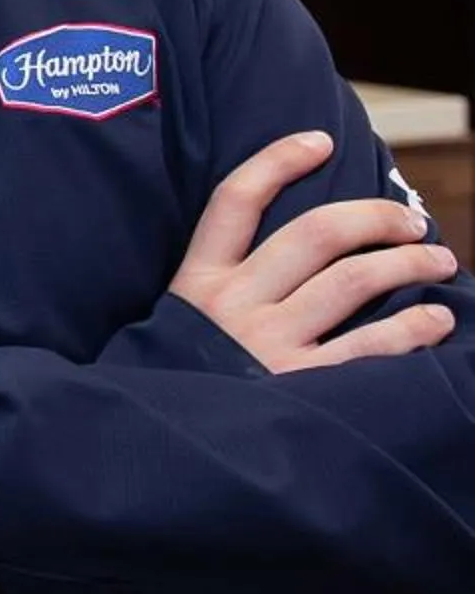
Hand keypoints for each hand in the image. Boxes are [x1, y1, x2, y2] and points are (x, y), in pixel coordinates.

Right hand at [170, 130, 457, 373]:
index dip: (278, 160)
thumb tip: (295, 257)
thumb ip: (222, 290)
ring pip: (354, 279)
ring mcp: (267, 343)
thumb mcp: (180, 324)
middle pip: (316, 233)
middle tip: (410, 222)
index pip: (235, 200)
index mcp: (199, 281)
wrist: (155, 452)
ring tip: (438, 262)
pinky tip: (434, 320)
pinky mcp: (299, 385)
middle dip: (375, 217)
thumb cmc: (178, 382)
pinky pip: (371, 346)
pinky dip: (413, 327)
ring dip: (408, 262)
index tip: (319, 141)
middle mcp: (234, 303)